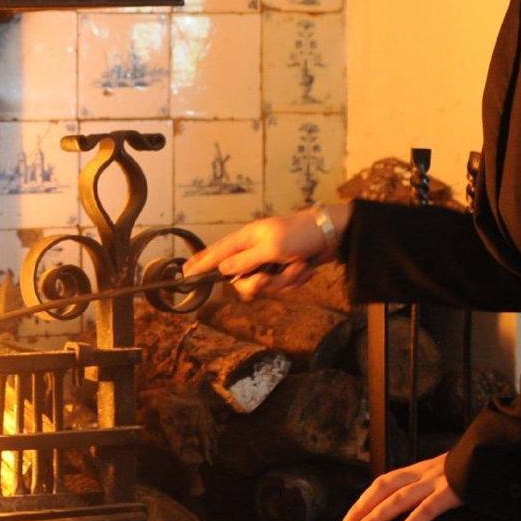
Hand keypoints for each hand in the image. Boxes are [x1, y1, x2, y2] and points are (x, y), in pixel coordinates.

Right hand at [180, 204, 344, 300]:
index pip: (217, 253)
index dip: (201, 263)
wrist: (333, 236)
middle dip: (259, 283)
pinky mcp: (285, 270)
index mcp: (247, 239)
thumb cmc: (301, 234)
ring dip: (285, 280)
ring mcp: (270, 262)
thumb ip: (245, 260)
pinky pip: (282, 286)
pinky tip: (306, 267)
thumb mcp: (271, 247)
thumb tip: (222, 269)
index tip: (186, 274)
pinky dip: (296, 279)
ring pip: (265, 286)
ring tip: (299, 265)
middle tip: (270, 277)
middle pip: (241, 279)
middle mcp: (255, 251)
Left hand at [339, 451, 462, 520]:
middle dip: (361, 509)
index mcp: (417, 470)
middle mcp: (421, 474)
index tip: (348, 519)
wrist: (494, 454)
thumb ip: (427, 486)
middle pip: (382, 490)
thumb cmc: (470, 470)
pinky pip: (424, 512)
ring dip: (374, 518)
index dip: (363, 500)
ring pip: (396, 501)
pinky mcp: (450, 494)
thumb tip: (410, 505)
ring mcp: (435, 483)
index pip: (382, 483)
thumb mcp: (443, 475)